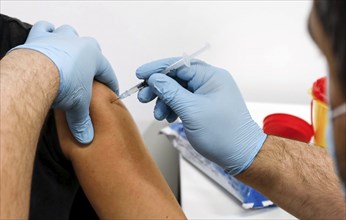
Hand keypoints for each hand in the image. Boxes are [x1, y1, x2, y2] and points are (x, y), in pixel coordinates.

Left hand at [13, 21, 117, 143]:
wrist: (37, 74)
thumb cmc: (63, 84)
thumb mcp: (78, 106)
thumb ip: (83, 122)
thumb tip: (86, 138)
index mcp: (94, 57)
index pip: (107, 72)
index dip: (111, 84)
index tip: (112, 91)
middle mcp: (79, 44)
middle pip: (91, 50)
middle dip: (91, 62)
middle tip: (87, 76)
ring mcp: (60, 38)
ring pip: (69, 34)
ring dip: (70, 43)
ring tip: (68, 56)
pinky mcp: (41, 37)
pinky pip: (45, 29)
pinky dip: (46, 33)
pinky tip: (47, 41)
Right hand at [136, 58, 266, 174]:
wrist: (240, 155)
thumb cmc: (222, 133)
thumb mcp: (191, 111)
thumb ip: (170, 92)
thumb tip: (154, 79)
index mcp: (211, 77)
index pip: (179, 65)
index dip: (157, 69)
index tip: (140, 75)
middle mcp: (210, 82)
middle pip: (177, 78)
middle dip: (159, 88)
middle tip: (143, 98)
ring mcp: (207, 95)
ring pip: (178, 91)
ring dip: (164, 101)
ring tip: (158, 115)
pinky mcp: (204, 106)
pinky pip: (184, 101)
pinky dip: (173, 108)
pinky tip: (168, 117)